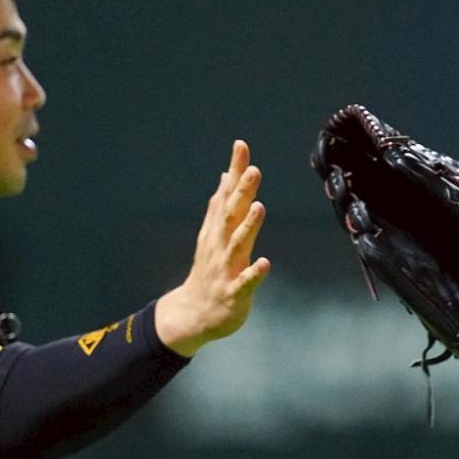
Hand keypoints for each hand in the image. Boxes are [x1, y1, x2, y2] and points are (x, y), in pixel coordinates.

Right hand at [156, 140, 272, 356]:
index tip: (241, 145)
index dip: (234, 170)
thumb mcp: (214, 233)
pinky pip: (245, 283)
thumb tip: (227, 174)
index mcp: (218, 230)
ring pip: (237, 245)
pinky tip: (265, 262)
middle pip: (231, 215)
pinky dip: (254, 272)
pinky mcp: (233, 293)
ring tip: (259, 207)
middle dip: (241, 192)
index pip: (227, 194)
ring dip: (248, 227)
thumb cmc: (210, 270)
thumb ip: (223, 204)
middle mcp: (220, 245)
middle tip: (253, 169)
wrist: (194, 313)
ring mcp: (225, 269)